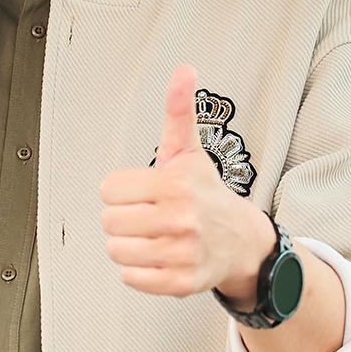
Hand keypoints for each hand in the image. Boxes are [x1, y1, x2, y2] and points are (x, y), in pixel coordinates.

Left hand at [99, 64, 274, 299]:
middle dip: (123, 219)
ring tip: (152, 237)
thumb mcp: (188, 152)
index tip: (143, 193)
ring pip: (117, 252)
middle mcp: (181, 219)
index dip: (121, 191)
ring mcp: (183, 253)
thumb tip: (184, 69)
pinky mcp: (182, 283)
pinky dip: (138, 272)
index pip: (108, 190)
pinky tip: (158, 257)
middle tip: (147, 216)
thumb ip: (178, 112)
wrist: (242, 241)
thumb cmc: (204, 193)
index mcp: (175, 184)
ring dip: (128, 246)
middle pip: (109, 222)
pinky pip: (132, 279)